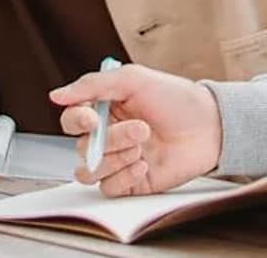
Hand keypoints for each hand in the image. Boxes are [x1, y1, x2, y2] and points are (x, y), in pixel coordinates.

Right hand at [49, 63, 221, 196]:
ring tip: (142, 149)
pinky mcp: (131, 181)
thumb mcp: (135, 79)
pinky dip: (124, 177)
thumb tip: (56, 95)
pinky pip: (108, 188)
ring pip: (89, 172)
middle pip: (83, 147)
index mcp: (106, 110)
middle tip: (141, 129)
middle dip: (111, 140)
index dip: (77, 121)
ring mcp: (120, 160)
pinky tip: (145, 165)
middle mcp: (109, 136)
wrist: (210, 126)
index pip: (72, 120)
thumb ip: (93, 85)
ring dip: (115, 160)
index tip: (92, 119)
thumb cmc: (177, 99)